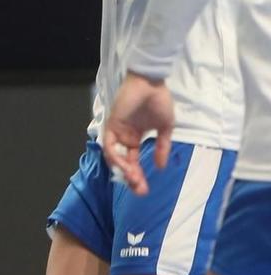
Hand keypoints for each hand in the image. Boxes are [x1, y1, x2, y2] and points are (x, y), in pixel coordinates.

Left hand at [102, 73, 173, 194]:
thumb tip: (161, 167)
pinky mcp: (111, 125)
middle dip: (130, 178)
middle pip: (122, 163)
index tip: (144, 189)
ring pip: (114, 157)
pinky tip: (127, 166)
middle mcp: (123, 137)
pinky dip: (116, 157)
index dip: (137, 176)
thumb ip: (162, 147)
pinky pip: (109, 146)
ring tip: (135, 180)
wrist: (152, 84)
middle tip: (140, 191)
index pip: (132, 161)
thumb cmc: (159, 101)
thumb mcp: (165, 128)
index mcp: (134, 138)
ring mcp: (116, 132)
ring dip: (123, 170)